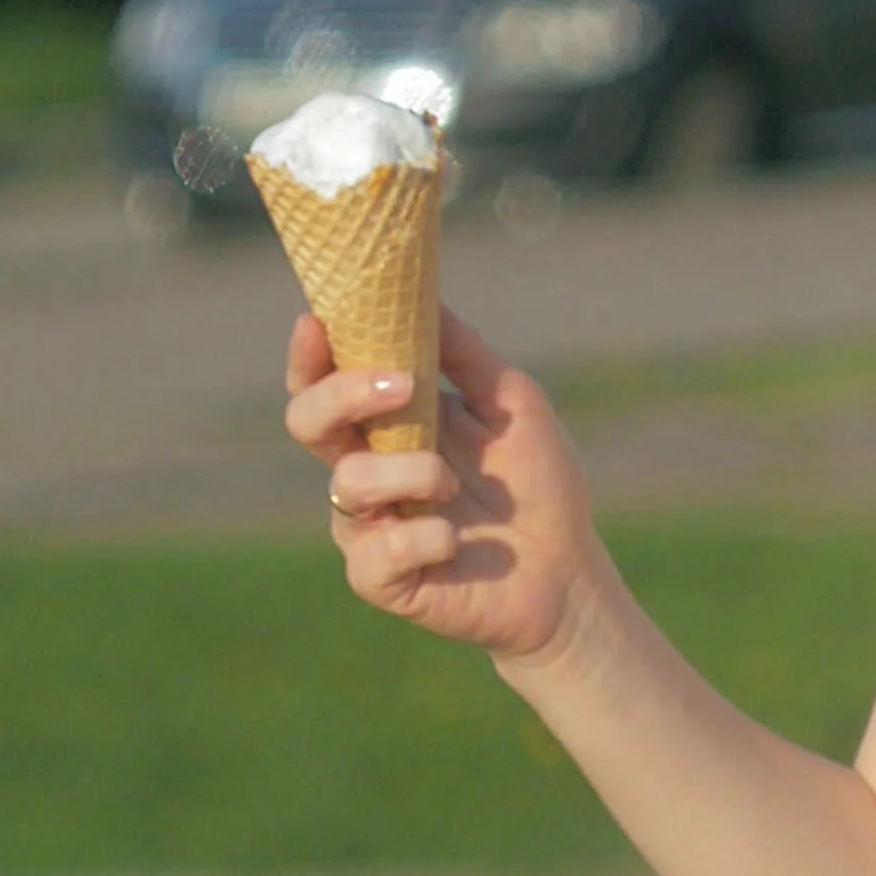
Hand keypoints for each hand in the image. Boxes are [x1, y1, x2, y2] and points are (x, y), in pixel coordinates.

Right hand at [289, 308, 611, 661]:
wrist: (568, 571)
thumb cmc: (537, 486)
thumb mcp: (513, 405)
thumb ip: (467, 356)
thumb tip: (427, 295)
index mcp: (387, 425)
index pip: (324, 382)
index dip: (310, 355)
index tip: (318, 322)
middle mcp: (366, 470)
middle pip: (307, 423)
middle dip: (342, 396)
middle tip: (401, 387)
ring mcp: (370, 526)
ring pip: (347, 484)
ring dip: (406, 472)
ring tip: (453, 484)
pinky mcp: (384, 580)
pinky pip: (373, 555)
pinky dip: (421, 538)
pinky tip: (454, 540)